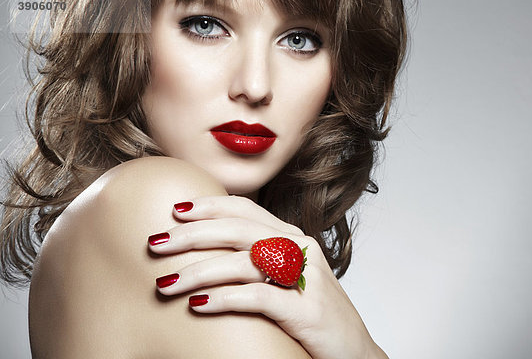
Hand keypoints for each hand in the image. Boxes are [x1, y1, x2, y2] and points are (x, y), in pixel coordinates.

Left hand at [147, 195, 387, 358]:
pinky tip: (198, 305)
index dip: (210, 206)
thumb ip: (257, 259)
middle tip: (156, 244)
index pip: (246, 210)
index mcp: (293, 238)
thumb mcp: (286, 278)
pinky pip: (259, 298)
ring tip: (165, 284)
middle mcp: (301, 250)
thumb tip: (207, 252)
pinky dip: (225, 299)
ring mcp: (307, 279)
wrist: (355, 353)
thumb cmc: (311, 314)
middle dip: (193, 235)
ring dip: (199, 271)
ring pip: (244, 263)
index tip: (175, 210)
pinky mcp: (307, 311)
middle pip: (239, 231)